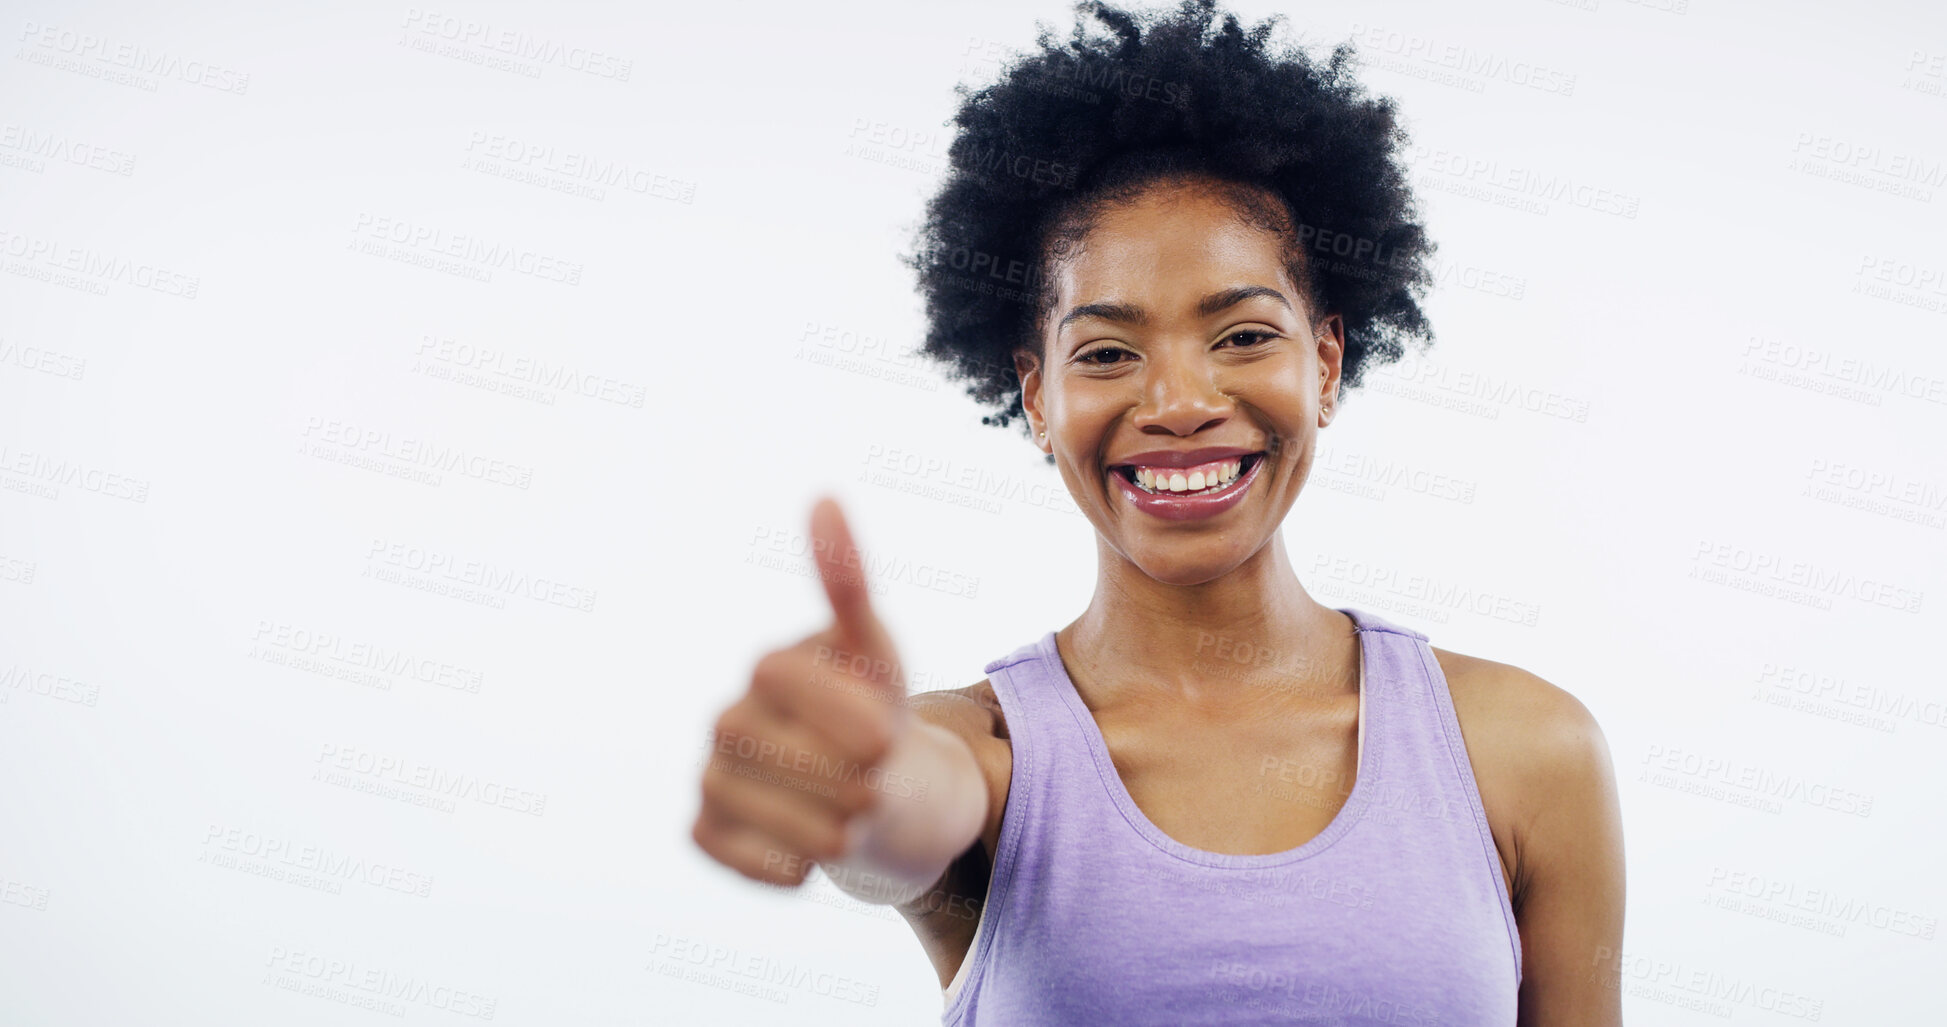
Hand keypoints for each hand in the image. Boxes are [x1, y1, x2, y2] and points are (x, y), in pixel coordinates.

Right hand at [692, 496, 909, 885]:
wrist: (874, 792)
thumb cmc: (873, 712)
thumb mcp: (878, 654)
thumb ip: (849, 583)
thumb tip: (823, 498)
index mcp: (770, 668)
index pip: (789, 683)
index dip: (846, 714)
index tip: (888, 734)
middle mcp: (728, 718)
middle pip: (784, 757)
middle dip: (849, 778)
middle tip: (878, 780)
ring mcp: (712, 775)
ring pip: (764, 812)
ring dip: (828, 828)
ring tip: (854, 817)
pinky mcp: (705, 830)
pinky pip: (736, 856)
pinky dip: (781, 864)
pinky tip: (807, 855)